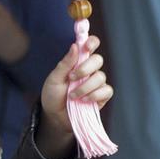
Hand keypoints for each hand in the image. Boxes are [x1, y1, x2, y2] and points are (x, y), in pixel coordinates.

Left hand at [37, 36, 112, 158]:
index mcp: (78, 61)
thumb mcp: (54, 78)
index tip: (86, 45)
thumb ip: (65, 63)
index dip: (91, 42)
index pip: (90, 45)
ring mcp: (96, 83)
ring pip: (101, 76)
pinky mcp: (101, 97)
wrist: (54, 116)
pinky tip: (84, 101)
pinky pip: (107, 91)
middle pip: (98, 59)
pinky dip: (95, 95)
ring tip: (73, 96)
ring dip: (85, 86)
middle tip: (72, 77)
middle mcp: (89, 70)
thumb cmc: (53, 94)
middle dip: (86, 67)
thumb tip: (75, 45)